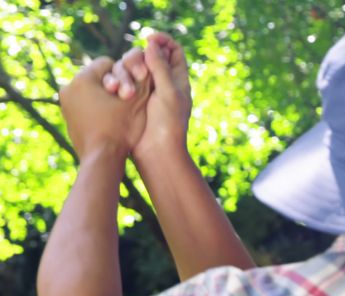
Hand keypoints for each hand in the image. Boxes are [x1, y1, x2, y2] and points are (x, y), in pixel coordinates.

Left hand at [60, 57, 149, 159]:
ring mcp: (65, 103)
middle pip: (98, 77)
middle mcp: (68, 87)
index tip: (133, 89)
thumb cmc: (121, 128)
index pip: (107, 63)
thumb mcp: (138, 99)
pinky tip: (112, 121)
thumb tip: (146, 60)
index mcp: (83, 78)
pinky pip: (85, 105)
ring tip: (122, 111)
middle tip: (129, 100)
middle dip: (115, 85)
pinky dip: (98, 109)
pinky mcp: (67, 117)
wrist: (102, 159)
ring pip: (92, 91)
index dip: (125, 74)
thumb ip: (142, 77)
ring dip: (107, 97)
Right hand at [103, 32, 191, 159]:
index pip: (173, 50)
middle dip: (139, 58)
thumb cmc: (167, 124)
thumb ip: (161, 67)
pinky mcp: (127, 98)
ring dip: (124, 72)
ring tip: (125, 91)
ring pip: (129, 67)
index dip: (163, 40)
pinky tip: (112, 88)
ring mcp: (142, 90)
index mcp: (177, 79)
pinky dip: (114, 80)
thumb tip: (152, 43)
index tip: (150, 38)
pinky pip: (117, 80)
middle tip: (140, 73)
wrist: (156, 152)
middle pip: (147, 55)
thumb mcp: (168, 93)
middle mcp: (160, 82)